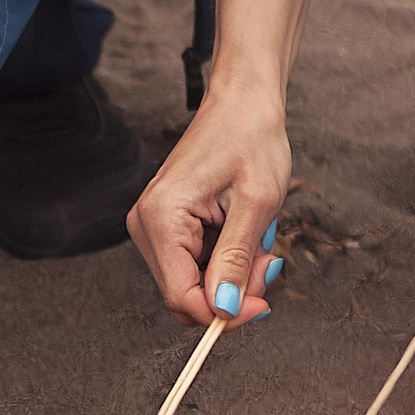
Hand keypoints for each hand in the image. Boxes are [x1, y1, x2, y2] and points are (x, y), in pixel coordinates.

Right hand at [127, 81, 283, 326]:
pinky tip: (244, 234)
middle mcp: (146, 225)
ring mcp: (153, 227)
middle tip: (268, 263)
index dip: (223, 312)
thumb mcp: (256, 203)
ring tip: (259, 240)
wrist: (242, 102)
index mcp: (161, 218)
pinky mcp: (166, 226)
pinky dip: (225, 261)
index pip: (182, 296)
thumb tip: (224, 309)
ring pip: (192, 284)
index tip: (263, 305)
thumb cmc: (250, 138)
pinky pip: (194, 266)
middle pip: (184, 295)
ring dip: (232, 275)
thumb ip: (237, 261)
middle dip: (231, 292)